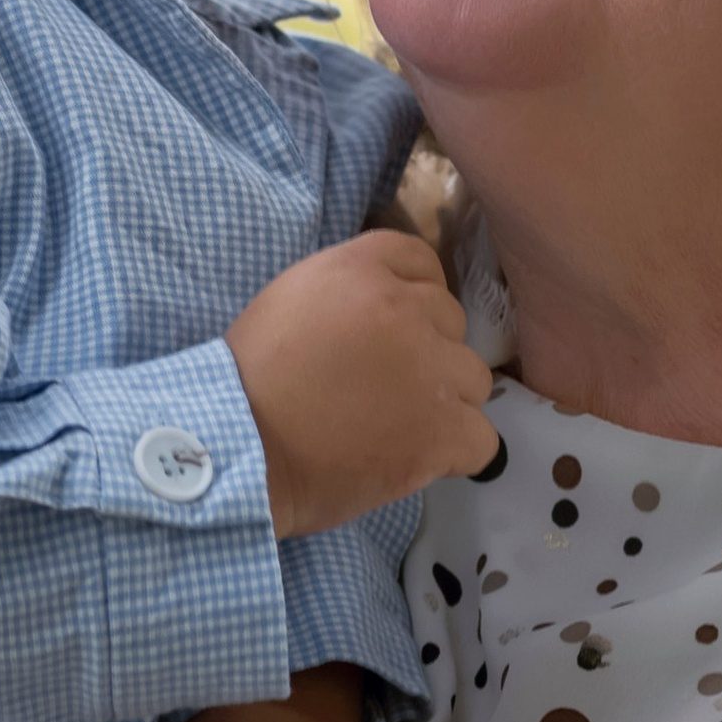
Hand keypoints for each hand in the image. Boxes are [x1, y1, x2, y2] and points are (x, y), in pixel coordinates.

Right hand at [227, 231, 498, 537]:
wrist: (239, 451)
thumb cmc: (248, 384)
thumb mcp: (291, 301)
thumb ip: (348, 293)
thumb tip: (390, 307)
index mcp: (360, 270)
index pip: (422, 262)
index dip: (415, 297)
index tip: (396, 331)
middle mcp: (404, 309)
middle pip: (452, 322)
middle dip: (426, 352)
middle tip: (383, 389)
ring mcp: (429, 371)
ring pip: (472, 379)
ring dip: (444, 402)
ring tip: (397, 429)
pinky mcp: (440, 431)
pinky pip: (481, 439)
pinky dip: (456, 452)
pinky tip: (420, 459)